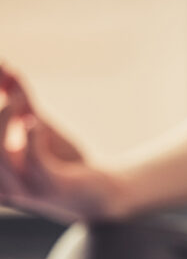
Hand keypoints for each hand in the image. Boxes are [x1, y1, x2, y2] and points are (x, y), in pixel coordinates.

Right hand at [0, 65, 123, 221]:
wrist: (105, 193)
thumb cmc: (66, 162)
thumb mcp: (36, 125)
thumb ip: (17, 97)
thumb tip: (4, 65)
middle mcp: (3, 185)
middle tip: (11, 92)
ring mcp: (27, 190)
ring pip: (0, 155)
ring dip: (6, 119)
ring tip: (23, 101)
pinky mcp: (52, 187)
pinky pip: (34, 162)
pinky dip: (31, 136)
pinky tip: (36, 122)